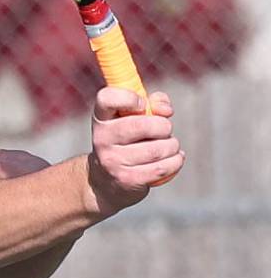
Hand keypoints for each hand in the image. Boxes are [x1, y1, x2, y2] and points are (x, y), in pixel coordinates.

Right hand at [87, 88, 184, 214]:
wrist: (107, 180)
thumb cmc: (126, 141)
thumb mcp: (132, 118)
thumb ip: (152, 104)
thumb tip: (166, 110)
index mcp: (101, 118)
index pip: (107, 99)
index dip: (129, 98)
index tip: (143, 104)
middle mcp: (102, 139)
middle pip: (142, 125)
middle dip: (163, 126)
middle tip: (165, 130)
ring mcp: (113, 161)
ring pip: (157, 149)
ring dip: (172, 145)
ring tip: (169, 146)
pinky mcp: (128, 179)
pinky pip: (162, 168)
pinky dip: (175, 161)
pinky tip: (174, 158)